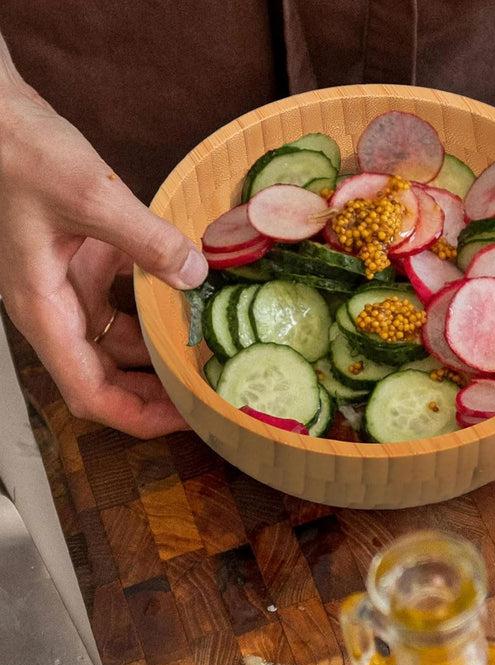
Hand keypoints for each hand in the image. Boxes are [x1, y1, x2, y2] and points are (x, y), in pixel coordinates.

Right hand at [0, 45, 207, 437]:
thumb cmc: (16, 150)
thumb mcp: (89, 194)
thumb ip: (146, 239)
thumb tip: (195, 276)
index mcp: (44, 310)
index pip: (90, 394)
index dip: (139, 417)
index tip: (186, 418)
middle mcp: (55, 308)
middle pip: (108, 377)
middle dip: (156, 393)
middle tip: (209, 392)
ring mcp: (68, 285)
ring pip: (118, 341)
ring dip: (159, 352)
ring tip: (209, 355)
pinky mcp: (83, 259)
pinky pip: (124, 299)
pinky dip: (156, 305)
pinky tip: (192, 299)